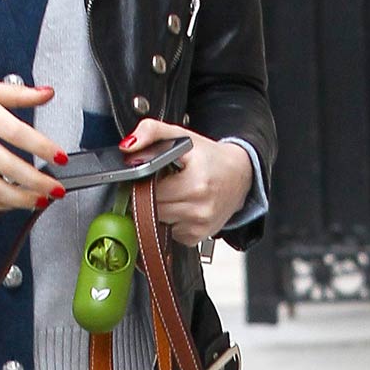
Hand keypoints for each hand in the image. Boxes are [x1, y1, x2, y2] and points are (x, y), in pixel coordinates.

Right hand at [0, 72, 66, 211]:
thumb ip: (14, 93)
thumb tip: (46, 93)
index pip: (18, 133)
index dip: (43, 147)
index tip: (60, 157)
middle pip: (8, 165)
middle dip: (37, 181)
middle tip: (56, 188)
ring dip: (18, 198)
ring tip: (37, 201)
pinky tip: (9, 203)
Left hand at [121, 117, 252, 245]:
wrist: (241, 175)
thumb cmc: (211, 157)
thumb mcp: (182, 136)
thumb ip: (152, 132)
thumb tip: (128, 146)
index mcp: (196, 183)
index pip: (150, 191)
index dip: (144, 182)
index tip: (150, 176)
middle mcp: (200, 208)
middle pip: (152, 208)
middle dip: (150, 196)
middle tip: (162, 183)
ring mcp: (199, 226)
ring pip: (157, 221)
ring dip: (159, 209)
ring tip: (173, 193)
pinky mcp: (196, 237)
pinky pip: (169, 231)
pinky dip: (170, 220)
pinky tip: (180, 207)